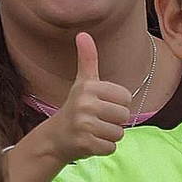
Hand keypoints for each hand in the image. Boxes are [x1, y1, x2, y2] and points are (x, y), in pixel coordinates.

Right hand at [39, 34, 134, 170]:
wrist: (55, 137)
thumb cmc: (75, 107)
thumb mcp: (82, 82)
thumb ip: (87, 59)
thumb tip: (83, 34)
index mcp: (88, 87)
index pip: (126, 98)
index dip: (117, 104)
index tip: (101, 106)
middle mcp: (85, 104)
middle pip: (124, 116)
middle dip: (114, 121)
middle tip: (97, 120)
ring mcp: (84, 125)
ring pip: (119, 133)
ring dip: (109, 135)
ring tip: (94, 131)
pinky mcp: (85, 144)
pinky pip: (111, 147)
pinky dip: (104, 148)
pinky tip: (91, 142)